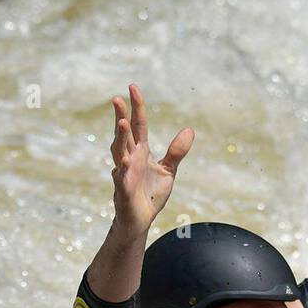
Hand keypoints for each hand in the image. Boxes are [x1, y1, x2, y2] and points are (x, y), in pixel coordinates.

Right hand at [110, 83, 193, 233]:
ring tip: (122, 122)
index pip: (139, 125)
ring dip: (120, 137)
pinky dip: (122, 169)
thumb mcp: (168, 171)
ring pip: (119, 151)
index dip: (137, 107)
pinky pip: (121, 177)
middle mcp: (130, 158)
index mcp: (141, 152)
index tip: (132, 87)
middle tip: (118, 98)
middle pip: (125, 134)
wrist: (141, 220)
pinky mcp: (123, 189)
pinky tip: (124, 160)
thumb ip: (177, 151)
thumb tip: (189, 130)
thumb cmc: (150, 195)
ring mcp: (124, 172)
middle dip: (121, 116)